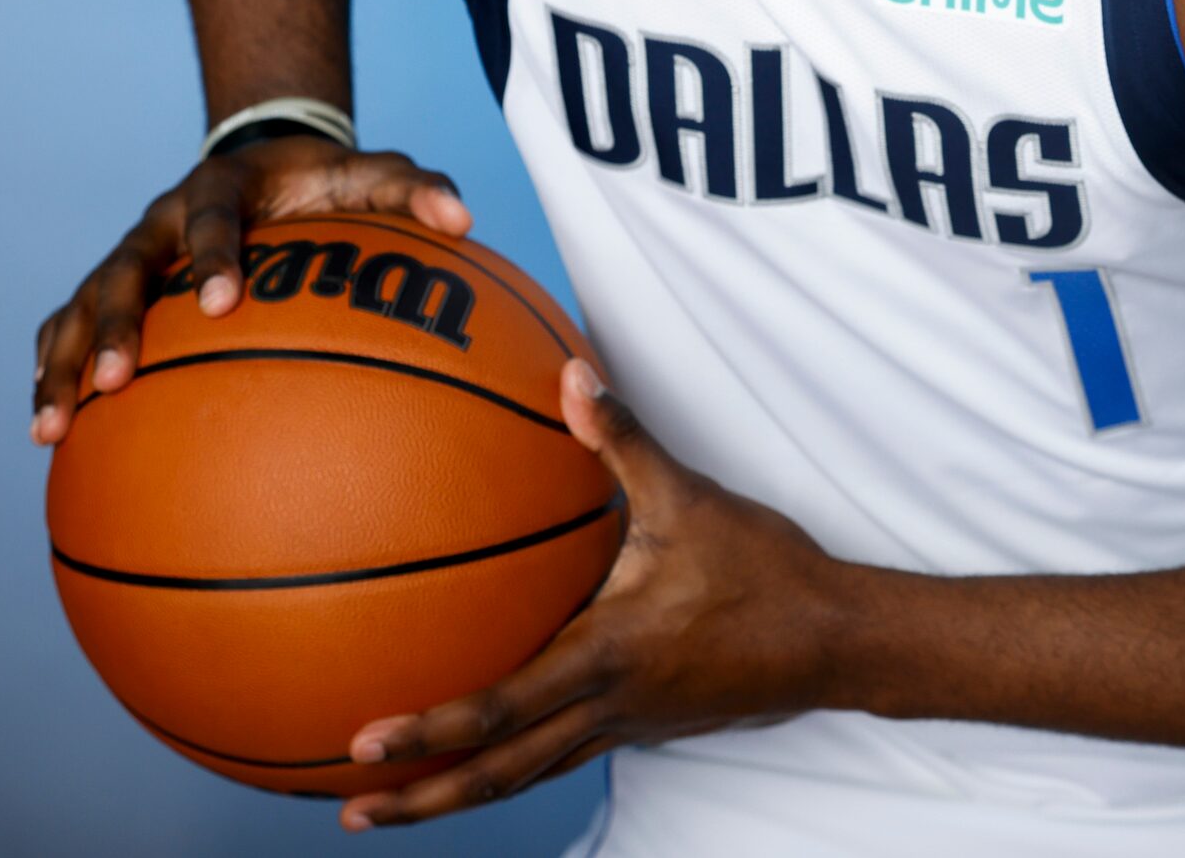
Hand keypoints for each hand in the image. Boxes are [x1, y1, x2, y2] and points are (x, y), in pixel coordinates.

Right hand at [30, 135, 470, 443]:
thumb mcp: (371, 173)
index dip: (212, 256)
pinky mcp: (115, 289)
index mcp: (220, 186)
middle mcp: (161, 221)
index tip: (222, 303)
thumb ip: (416, 188)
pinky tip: (47, 436)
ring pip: (80, 307)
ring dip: (63, 365)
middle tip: (116, 382)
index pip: (208, 217)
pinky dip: (53, 373)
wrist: (268, 163)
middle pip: (123, 269)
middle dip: (117, 325)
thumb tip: (465, 218)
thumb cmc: (326, 183)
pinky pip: (69, 330)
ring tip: (49, 431)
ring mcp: (130, 257)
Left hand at [339, 360, 845, 829]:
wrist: (833, 639)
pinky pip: (559, 754)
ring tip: (397, 801)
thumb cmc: (764, 570)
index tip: (366, 742)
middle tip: (351, 806)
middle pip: (499, 772)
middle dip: (422, 797)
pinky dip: (510, 761)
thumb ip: (623, 440)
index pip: (502, 707)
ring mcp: (624, 725)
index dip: (431, 729)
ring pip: (527, 773)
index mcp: (607, 656)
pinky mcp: (641, 725)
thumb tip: (572, 378)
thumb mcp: (690, 496)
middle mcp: (607, 706)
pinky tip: (487, 745)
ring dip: (458, 793)